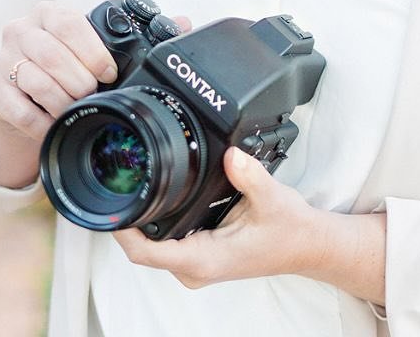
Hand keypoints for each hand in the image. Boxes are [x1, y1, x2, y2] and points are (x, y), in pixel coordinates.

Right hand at [0, 6, 192, 188]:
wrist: (14, 92)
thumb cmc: (64, 64)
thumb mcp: (92, 46)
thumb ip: (133, 35)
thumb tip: (184, 22)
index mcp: (50, 14)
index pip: (70, 24)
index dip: (92, 51)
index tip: (109, 73)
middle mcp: (22, 31)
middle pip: (52, 55)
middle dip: (79, 81)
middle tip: (93, 95)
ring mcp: (3, 61)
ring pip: (35, 81)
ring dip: (61, 101)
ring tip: (76, 108)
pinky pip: (19, 110)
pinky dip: (41, 122)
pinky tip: (55, 125)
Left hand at [112, 148, 385, 303]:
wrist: (308, 246)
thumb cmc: (291, 230)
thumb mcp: (272, 198)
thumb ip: (249, 175)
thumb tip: (230, 153)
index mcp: (205, 259)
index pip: (147, 254)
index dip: (123, 232)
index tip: (112, 206)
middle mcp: (196, 267)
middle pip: (143, 250)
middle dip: (128, 218)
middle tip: (120, 179)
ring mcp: (197, 263)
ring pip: (154, 246)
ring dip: (142, 220)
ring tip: (136, 182)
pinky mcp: (202, 254)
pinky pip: (168, 242)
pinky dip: (159, 221)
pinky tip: (160, 196)